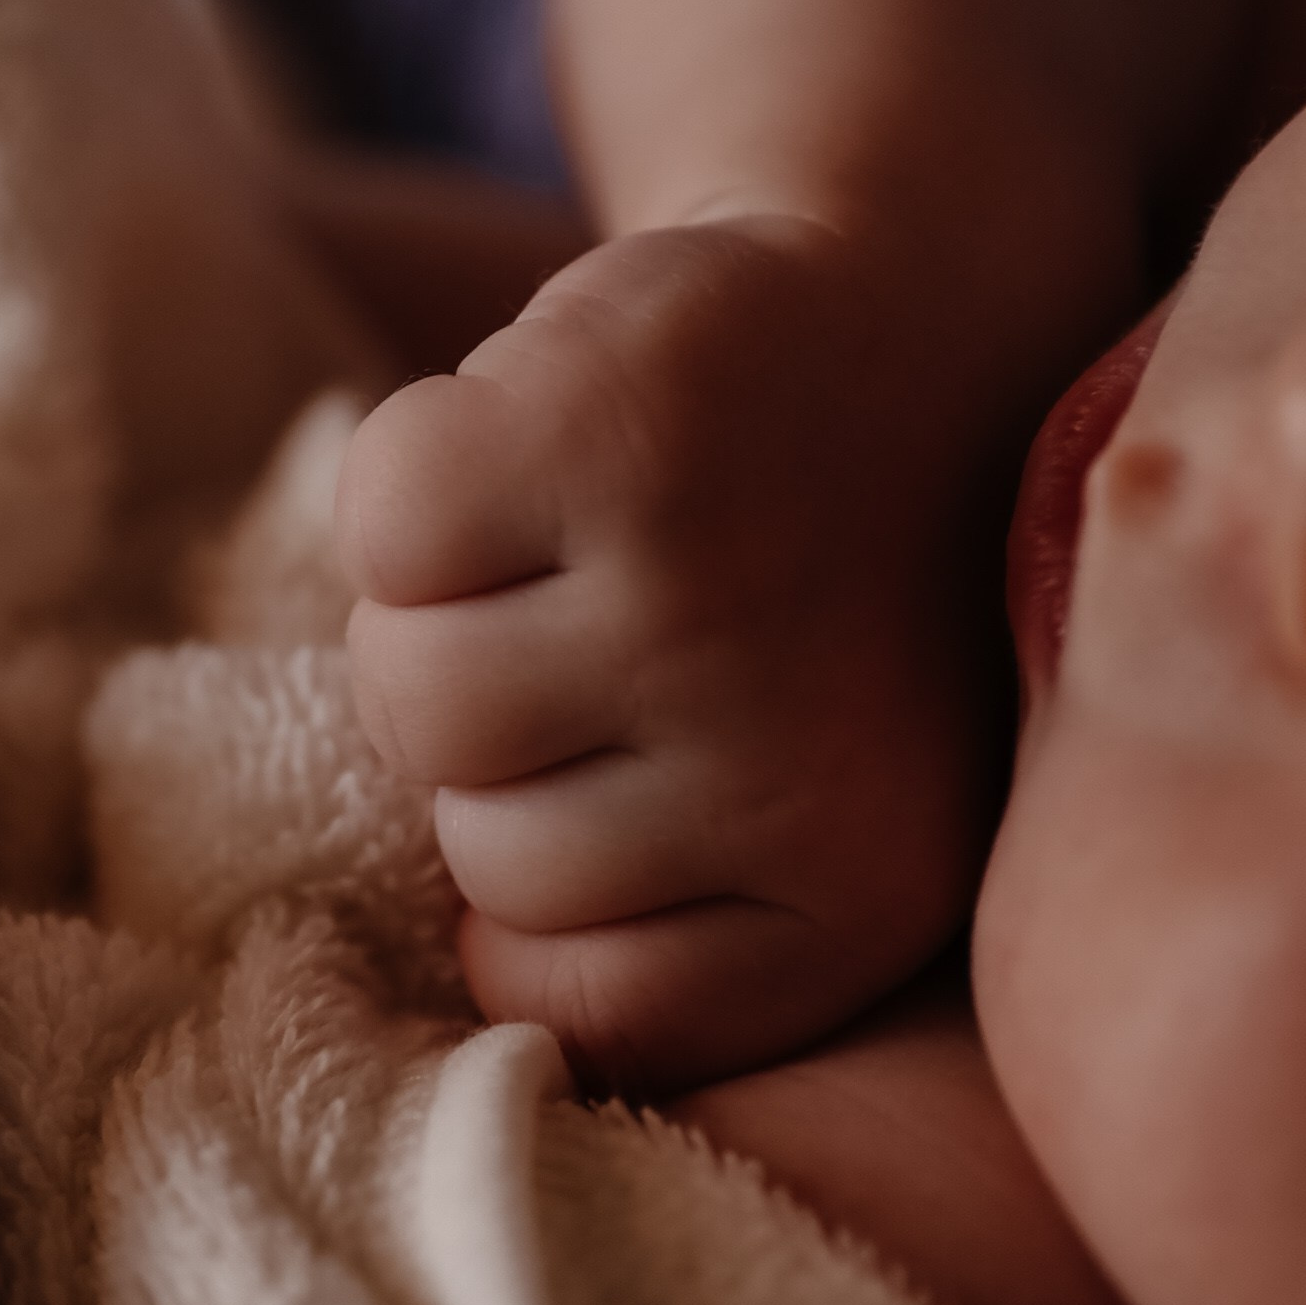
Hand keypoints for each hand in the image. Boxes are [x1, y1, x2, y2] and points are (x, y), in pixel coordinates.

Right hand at [339, 218, 1007, 1093]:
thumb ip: (657, 923)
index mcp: (853, 902)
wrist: (921, 307)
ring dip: (453, 603)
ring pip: (407, 695)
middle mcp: (792, 771)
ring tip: (585, 531)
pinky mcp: (605, 436)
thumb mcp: (802, 807)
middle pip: (474, 845)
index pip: (552, 997)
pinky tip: (548, 439)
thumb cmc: (825, 593)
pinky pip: (383, 526)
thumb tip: (405, 990)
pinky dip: (423, 471)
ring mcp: (698, 600)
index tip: (641, 756)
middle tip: (630, 609)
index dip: (548, 861)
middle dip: (515, 726)